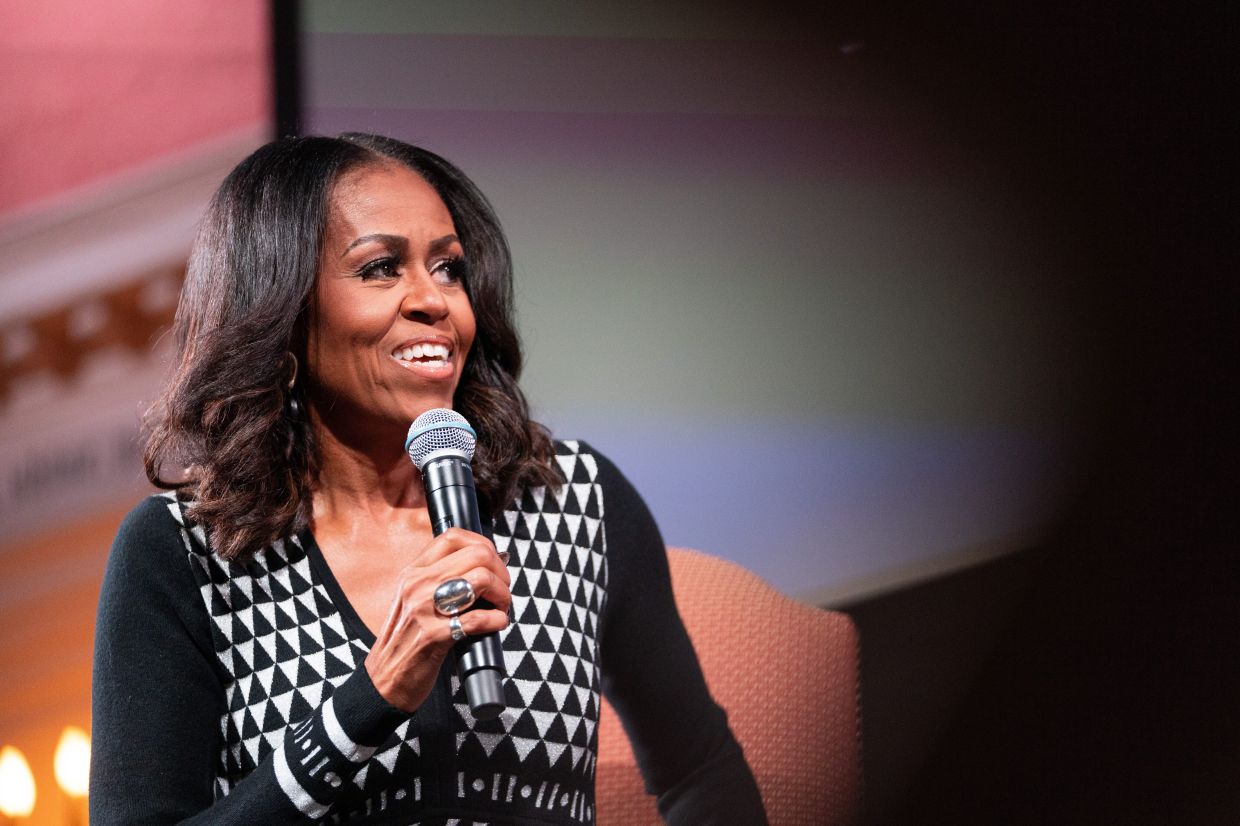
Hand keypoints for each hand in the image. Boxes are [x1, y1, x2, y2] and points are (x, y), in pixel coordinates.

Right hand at [363, 528, 510, 711]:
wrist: (384, 679)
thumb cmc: (406, 638)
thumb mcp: (414, 598)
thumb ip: (441, 579)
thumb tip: (486, 564)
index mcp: (414, 572)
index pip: (453, 536)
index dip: (483, 545)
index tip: (493, 563)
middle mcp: (418, 585)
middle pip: (477, 555)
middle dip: (501, 572)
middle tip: (502, 589)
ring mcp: (425, 609)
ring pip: (481, 579)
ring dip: (503, 594)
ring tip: (501, 608)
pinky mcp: (434, 636)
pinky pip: (479, 618)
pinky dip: (497, 620)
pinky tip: (497, 624)